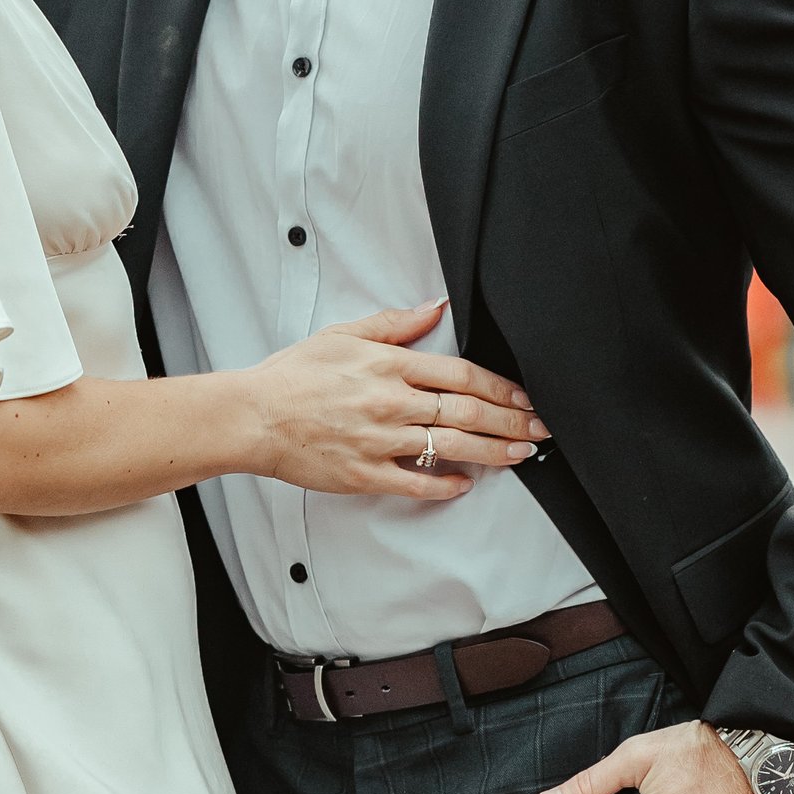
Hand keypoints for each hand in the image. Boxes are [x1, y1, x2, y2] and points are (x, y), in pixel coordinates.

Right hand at [243, 301, 548, 502]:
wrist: (254, 416)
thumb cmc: (294, 375)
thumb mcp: (344, 335)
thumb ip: (395, 323)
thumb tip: (436, 307)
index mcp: (389, 365)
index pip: (461, 375)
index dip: (500, 388)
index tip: (523, 397)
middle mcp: (391, 401)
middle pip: (467, 412)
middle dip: (511, 422)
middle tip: (539, 430)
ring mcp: (380, 440)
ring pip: (451, 447)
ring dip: (492, 452)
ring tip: (518, 455)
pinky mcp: (365, 473)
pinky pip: (415, 483)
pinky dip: (444, 485)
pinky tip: (463, 484)